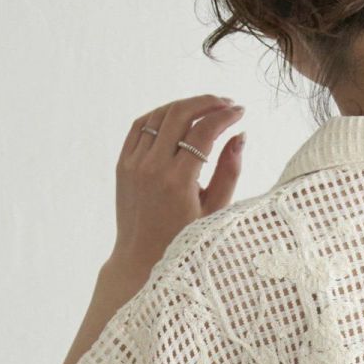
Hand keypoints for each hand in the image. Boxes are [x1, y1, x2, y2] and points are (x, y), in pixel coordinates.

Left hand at [109, 94, 245, 274]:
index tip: (241, 111)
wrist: (141, 261)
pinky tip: (178, 117)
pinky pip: (140, 126)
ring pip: (159, 115)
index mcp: (178, 182)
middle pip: (180, 114)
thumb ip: (229, 172)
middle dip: (207, 103)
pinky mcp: (123, 164)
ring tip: (205, 108)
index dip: (225, 116)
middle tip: (226, 103)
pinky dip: (160, 115)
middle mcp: (152, 168)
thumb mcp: (214, 212)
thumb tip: (240, 135)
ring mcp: (134, 164)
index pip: (204, 132)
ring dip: (184, 105)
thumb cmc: (184, 242)